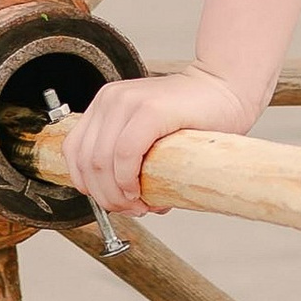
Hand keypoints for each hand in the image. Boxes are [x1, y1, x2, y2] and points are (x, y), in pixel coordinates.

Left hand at [58, 64, 250, 210]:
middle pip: (87, 162)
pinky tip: (140, 191)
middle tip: (130, 209)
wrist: (226, 90)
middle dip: (104, 196)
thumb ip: (128, 160)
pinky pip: (124, 153)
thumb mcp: (148, 136)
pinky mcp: (150, 110)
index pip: (74, 153)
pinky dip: (127, 180)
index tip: (111, 202)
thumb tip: (119, 201)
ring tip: (139, 205)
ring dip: (116, 194)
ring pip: (101, 161)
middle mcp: (111, 100)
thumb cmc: (194, 119)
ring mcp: (128, 102)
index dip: (88, 186)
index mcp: (105, 105)